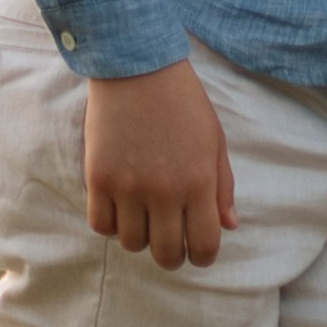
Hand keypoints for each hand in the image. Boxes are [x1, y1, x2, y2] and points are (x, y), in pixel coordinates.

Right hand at [84, 64, 236, 268]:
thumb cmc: (183, 103)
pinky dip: (112, 224)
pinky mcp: (98, 178)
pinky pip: (101, 225)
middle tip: (171, 243)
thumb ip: (221, 187)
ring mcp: (128, 187)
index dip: (204, 256)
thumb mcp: (214, 140)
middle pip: (166, 254)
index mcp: (199, 182)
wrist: (137, 69)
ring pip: (132, 243)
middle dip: (173, 256)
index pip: (204, 244)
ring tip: (144, 216)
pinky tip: (121, 206)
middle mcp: (164, 191)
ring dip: (140, 236)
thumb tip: (228, 226)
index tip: (199, 252)